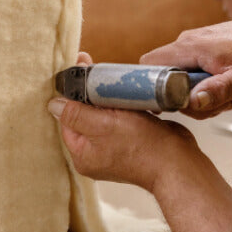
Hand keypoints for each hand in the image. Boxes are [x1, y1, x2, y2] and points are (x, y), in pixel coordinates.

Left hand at [50, 53, 204, 190]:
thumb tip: (52, 104)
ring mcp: (114, 150)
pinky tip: (126, 95)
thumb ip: (76, 114)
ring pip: (102, 116)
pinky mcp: (131, 143)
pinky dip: (121, 106)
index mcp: (82, 154)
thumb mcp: (103, 125)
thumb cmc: (143, 146)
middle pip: (84, 116)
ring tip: (112, 81)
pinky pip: (119, 119)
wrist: (179, 163)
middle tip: (94, 68)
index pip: (67, 117)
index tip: (78, 68)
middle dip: (89, 94)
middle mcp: (95, 154)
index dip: (71, 93)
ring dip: (107, 98)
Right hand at [140, 21, 231, 119]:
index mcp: (190, 47)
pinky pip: (192, 73)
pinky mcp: (202, 50)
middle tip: (209, 106)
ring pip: (179, 78)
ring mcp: (194, 45)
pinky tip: (225, 90)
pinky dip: (205, 87)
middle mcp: (187, 43)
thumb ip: (217, 91)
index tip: (166, 104)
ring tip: (225, 98)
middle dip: (183, 100)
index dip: (150, 87)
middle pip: (165, 78)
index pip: (148, 65)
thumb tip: (192, 101)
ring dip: (199, 96)